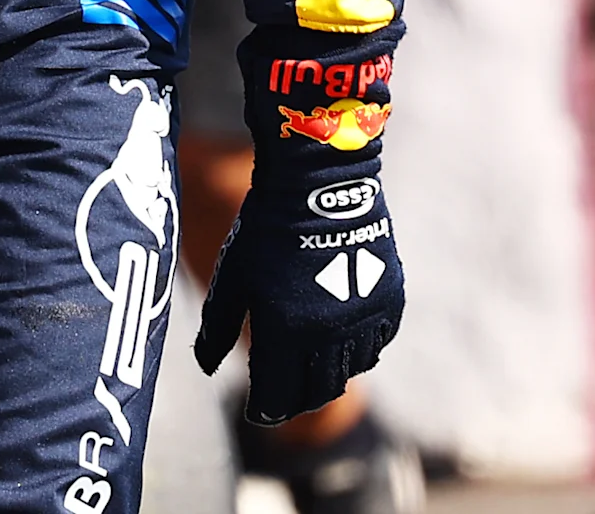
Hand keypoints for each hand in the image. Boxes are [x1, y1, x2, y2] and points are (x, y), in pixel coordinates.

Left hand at [194, 169, 405, 423]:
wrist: (319, 182)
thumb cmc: (264, 227)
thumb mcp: (232, 276)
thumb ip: (217, 326)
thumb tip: (206, 367)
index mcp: (285, 331)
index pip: (277, 395)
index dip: (265, 410)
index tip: (256, 412)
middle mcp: (330, 335)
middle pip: (317, 391)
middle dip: (297, 401)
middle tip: (283, 399)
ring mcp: (364, 319)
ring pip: (350, 372)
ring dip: (329, 377)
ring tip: (312, 372)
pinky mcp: (389, 301)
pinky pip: (377, 344)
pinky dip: (360, 351)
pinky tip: (343, 343)